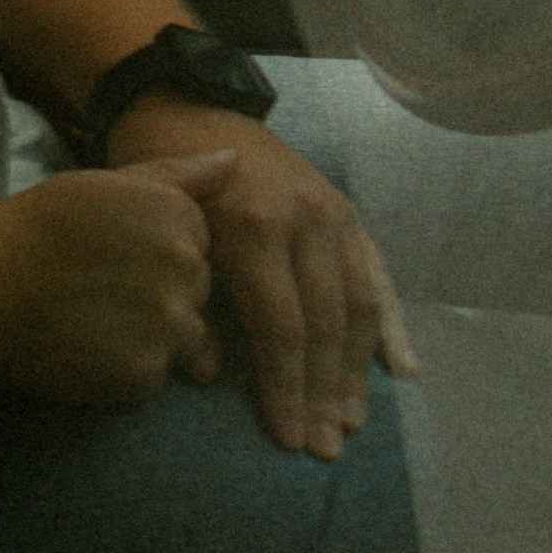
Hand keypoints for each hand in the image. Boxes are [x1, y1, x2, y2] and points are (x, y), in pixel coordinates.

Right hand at [0, 155, 226, 410]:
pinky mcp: (141, 374)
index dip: (151, 256)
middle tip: (93, 290)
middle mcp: (182, 266)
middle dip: (156, 296)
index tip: (106, 256)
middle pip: (194, 294)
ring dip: (144, 337)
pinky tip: (83, 349)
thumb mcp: (102, 185)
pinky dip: (122, 371)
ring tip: (88, 322)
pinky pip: (152, 378)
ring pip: (181, 340)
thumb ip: (175, 174)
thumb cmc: (32, 227)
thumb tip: (236, 158)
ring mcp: (165, 323)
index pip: (198, 248)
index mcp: (177, 215)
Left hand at [102, 97, 414, 456]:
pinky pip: (376, 275)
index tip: (286, 439)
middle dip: (325, 393)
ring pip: (356, 306)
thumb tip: (212, 369)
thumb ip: (186, 287)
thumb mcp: (154, 222)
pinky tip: (404, 368)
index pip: (280, 326)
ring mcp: (333, 215)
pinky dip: (390, 324)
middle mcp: (305, 220)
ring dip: (357, 372)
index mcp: (254, 226)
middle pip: (324, 325)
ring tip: (353, 423)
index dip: (286, 387)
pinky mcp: (346, 214)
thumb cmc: (148, 170)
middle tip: (324, 450)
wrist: (181, 102)